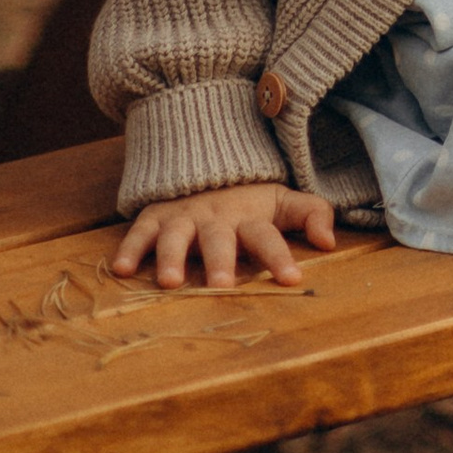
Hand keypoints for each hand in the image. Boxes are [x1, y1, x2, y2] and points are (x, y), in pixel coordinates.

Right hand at [111, 182, 336, 290]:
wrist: (207, 165)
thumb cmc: (250, 199)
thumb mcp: (284, 201)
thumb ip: (312, 215)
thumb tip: (330, 243)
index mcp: (250, 218)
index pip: (268, 237)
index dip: (280, 257)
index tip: (294, 279)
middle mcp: (216, 218)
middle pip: (220, 239)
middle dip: (221, 261)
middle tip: (222, 287)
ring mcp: (184, 216)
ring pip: (177, 236)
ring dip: (172, 257)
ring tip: (171, 282)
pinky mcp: (156, 216)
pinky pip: (140, 230)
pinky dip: (130, 247)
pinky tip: (122, 268)